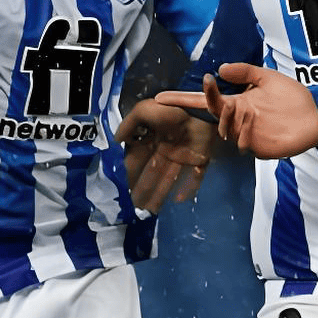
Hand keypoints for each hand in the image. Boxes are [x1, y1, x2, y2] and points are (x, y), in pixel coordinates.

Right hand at [117, 98, 219, 212]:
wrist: (201, 107)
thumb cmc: (171, 108)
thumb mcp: (144, 111)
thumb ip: (128, 125)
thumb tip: (116, 141)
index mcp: (152, 140)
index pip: (137, 161)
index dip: (130, 175)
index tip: (123, 190)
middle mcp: (165, 150)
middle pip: (152, 174)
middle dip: (143, 189)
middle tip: (135, 207)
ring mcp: (183, 156)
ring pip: (169, 178)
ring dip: (160, 193)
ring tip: (150, 210)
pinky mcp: (200, 158)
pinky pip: (195, 177)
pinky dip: (188, 188)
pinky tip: (178, 200)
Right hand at [156, 63, 317, 159]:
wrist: (317, 116)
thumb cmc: (293, 98)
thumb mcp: (268, 78)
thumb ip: (245, 72)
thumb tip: (221, 68)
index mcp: (237, 102)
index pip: (204, 100)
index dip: (182, 99)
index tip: (160, 97)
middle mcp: (238, 119)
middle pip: (212, 113)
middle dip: (210, 102)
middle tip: (216, 94)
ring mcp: (247, 134)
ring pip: (224, 129)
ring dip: (229, 118)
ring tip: (244, 108)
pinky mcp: (258, 147)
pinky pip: (242, 142)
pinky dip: (244, 131)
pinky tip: (255, 121)